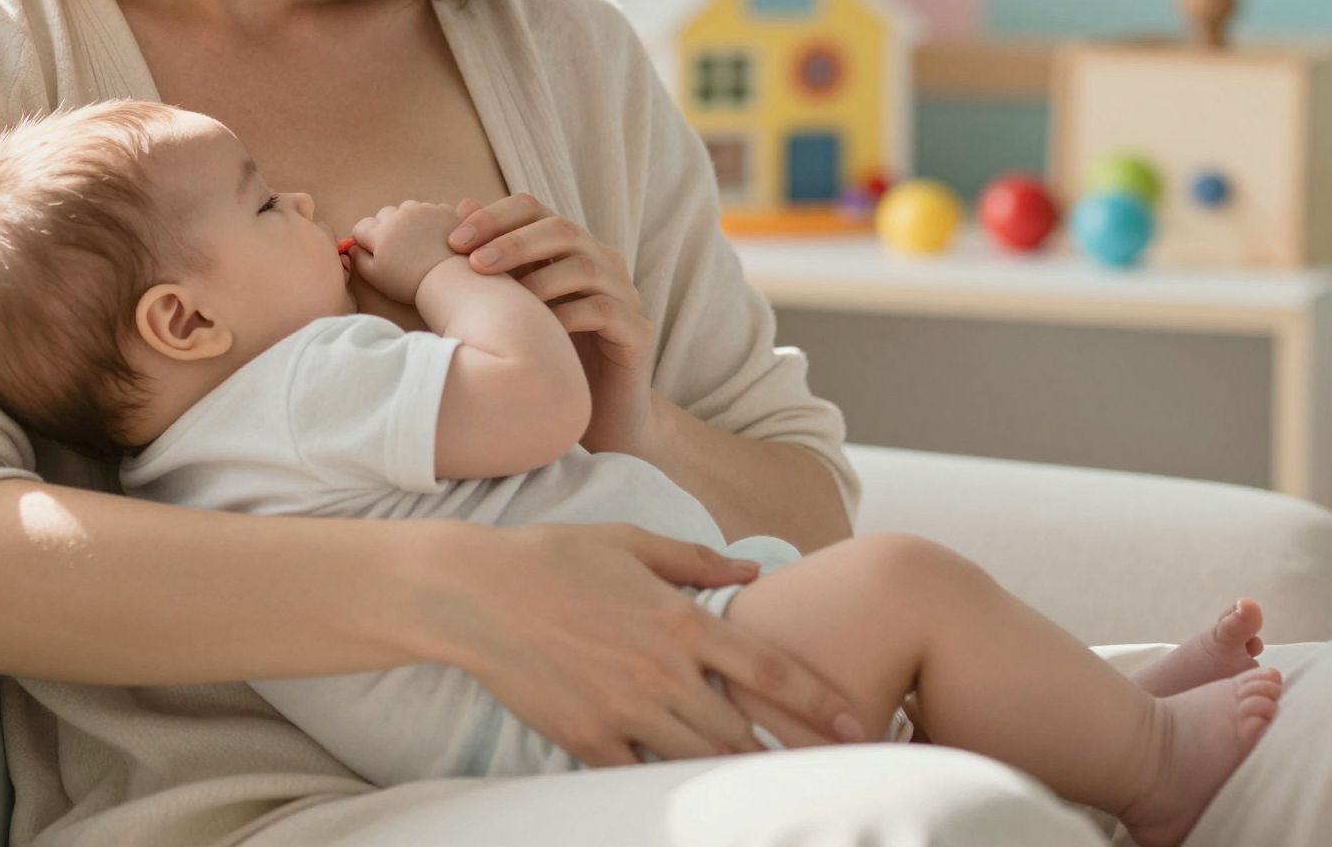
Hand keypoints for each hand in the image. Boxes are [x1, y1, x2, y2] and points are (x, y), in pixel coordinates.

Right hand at [349, 201, 465, 305]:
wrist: (449, 278)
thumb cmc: (409, 282)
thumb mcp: (376, 277)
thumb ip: (359, 259)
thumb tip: (353, 247)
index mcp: (381, 232)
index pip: (362, 226)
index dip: (364, 239)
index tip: (374, 250)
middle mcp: (400, 215)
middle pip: (385, 214)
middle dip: (386, 227)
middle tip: (398, 247)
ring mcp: (424, 210)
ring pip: (407, 208)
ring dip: (408, 219)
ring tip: (418, 239)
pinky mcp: (444, 211)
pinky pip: (431, 209)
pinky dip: (430, 219)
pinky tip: (436, 235)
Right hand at [422, 520, 865, 763]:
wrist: (475, 594)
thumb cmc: (554, 557)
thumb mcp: (630, 542)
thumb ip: (697, 560)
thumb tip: (752, 570)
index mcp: (679, 620)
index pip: (769, 669)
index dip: (820, 701)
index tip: (856, 723)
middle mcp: (661, 672)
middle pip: (744, 730)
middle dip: (792, 754)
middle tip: (832, 770)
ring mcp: (624, 712)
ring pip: (701, 760)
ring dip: (739, 774)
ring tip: (775, 788)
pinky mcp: (587, 740)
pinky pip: (643, 775)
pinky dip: (670, 782)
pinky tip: (693, 789)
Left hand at [449, 194, 660, 454]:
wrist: (596, 418)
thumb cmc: (545, 358)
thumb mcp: (510, 307)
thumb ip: (492, 260)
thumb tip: (461, 206)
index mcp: (568, 249)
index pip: (533, 209)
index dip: (494, 216)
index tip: (454, 241)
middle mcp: (601, 262)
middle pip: (562, 228)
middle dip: (515, 242)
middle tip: (476, 264)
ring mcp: (624, 295)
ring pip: (587, 265)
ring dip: (540, 279)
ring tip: (505, 304)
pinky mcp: (637, 332)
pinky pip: (605, 310)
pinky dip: (568, 316)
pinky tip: (538, 333)